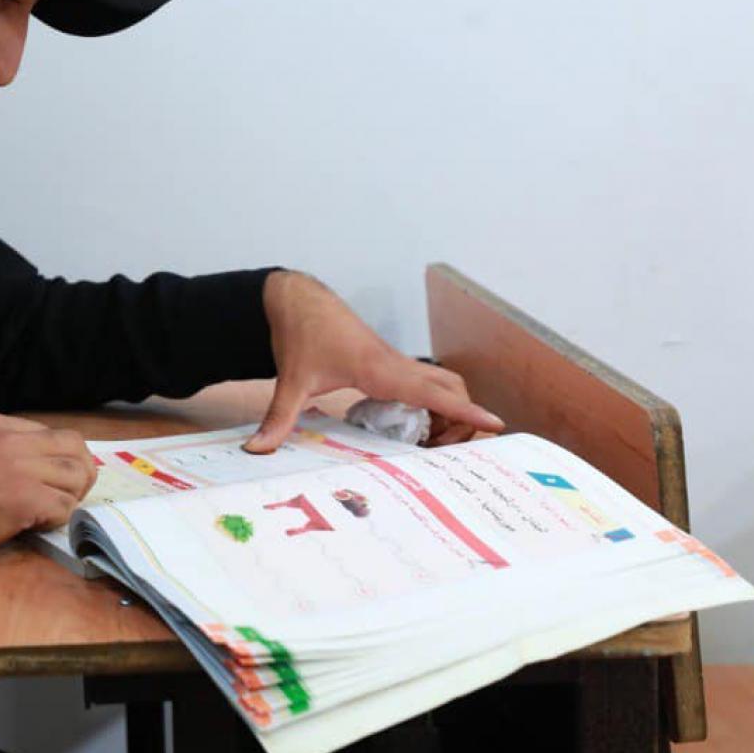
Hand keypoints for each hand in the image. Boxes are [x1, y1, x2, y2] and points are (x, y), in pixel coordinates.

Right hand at [0, 412, 96, 575]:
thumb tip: (30, 468)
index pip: (51, 433)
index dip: (60, 459)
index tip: (54, 479)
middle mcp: (12, 439)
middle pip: (74, 447)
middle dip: (79, 473)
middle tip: (68, 496)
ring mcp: (20, 467)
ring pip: (75, 477)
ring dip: (67, 499)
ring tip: (44, 515)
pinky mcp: (24, 499)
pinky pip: (64, 506)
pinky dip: (56, 520)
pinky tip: (32, 526)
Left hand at [244, 270, 503, 452]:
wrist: (297, 300)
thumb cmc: (300, 334)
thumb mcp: (291, 379)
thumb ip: (279, 417)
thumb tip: (257, 449)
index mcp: (379, 369)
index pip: (432, 393)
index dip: (465, 411)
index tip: (496, 425)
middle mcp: (395, 364)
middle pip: (449, 389)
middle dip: (462, 420)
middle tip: (448, 453)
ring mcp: (395, 361)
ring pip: (441, 383)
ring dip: (449, 411)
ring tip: (432, 444)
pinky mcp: (389, 362)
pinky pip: (425, 382)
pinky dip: (434, 402)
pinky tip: (414, 425)